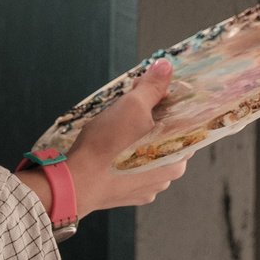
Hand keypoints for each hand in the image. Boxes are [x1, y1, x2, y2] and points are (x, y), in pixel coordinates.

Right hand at [19, 60, 185, 222]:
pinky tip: (111, 148)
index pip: (184, 120)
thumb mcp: (132, 106)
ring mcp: (150, 186)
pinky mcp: (130, 193)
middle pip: (166, 134)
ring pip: (150, 150)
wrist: (75, 182)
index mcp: (179, 154)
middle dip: (151, 116)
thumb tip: (165, 66)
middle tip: (129, 103)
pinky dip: (127, 155)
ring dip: (138, 136)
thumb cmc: (107, 145)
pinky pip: (134, 167)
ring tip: (116, 125)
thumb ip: (152, 87)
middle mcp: (170, 173)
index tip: (151, 90)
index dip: (168, 101)